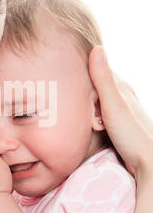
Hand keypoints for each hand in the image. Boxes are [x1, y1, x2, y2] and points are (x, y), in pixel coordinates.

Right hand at [89, 46, 152, 179]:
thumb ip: (103, 79)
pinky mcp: (120, 125)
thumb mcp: (113, 106)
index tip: (68, 83)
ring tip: (91, 122)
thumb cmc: (133, 136)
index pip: (97, 70)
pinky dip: (95, 120)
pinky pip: (101, 116)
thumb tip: (97, 48)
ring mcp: (122, 111)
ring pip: (98, 103)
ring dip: (90, 111)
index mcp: (122, 87)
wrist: (149, 164)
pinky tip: (95, 128)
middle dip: (85, 96)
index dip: (82, 75)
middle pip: (96, 88)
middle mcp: (123, 96)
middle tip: (84, 111)